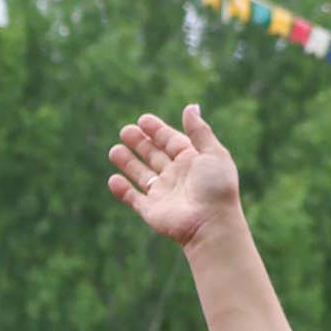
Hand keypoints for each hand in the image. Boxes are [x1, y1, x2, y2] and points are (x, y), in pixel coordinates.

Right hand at [106, 105, 245, 251]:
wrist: (211, 224)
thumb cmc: (216, 188)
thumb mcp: (213, 153)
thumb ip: (199, 131)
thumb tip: (191, 107)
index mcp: (192, 161)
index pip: (171, 141)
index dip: (157, 130)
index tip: (143, 119)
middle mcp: (176, 176)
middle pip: (154, 155)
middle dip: (139, 143)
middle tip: (125, 130)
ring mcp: (163, 193)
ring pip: (141, 175)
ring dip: (127, 163)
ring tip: (114, 150)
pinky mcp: (151, 210)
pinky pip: (133, 199)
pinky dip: (122, 190)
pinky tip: (113, 179)